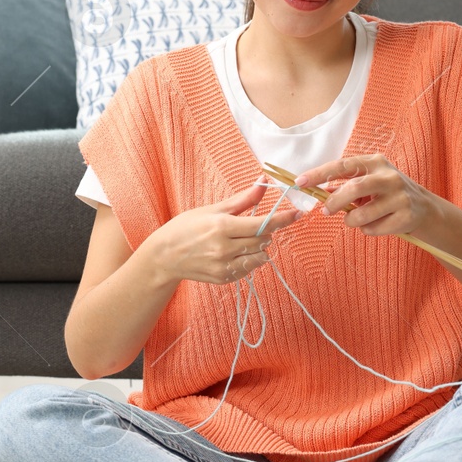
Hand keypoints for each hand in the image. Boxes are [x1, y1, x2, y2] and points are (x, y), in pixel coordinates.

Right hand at [148, 181, 302, 285]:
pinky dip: (248, 259)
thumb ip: (242, 200)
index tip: (298, 212)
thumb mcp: (211, 210)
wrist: (163, 256)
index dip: (282, 219)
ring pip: (260, 256)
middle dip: (265, 231)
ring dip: (259, 247)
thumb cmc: (185, 228)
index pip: (262, 224)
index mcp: (221, 227)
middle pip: (264, 240)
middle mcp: (224, 248)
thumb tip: (263, 183)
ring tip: (241, 241)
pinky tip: (233, 253)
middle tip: (252, 225)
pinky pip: (249, 268)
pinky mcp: (224, 278)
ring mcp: (224, 266)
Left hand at [294, 153, 439, 237]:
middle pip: (353, 188)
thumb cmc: (386, 193)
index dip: (319, 174)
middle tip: (326, 212)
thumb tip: (315, 190)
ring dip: (351, 221)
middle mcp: (389, 176)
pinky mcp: (407, 216)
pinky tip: (376, 224)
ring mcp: (400, 196)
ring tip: (356, 219)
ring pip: (361, 214)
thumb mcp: (367, 182)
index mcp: (375, 162)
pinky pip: (373, 229)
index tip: (299, 182)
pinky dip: (367, 230)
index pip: (342, 165)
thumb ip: (343, 185)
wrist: (424, 208)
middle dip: (334, 203)